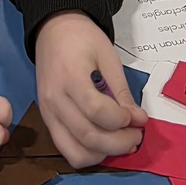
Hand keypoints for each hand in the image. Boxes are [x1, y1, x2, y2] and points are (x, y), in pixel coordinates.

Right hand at [35, 11, 147, 167]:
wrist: (54, 30)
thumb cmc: (83, 38)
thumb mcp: (108, 57)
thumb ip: (121, 91)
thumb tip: (138, 119)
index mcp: (71, 77)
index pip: (96, 111)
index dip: (120, 120)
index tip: (136, 117)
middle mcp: (54, 100)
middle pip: (88, 137)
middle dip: (119, 143)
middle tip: (136, 135)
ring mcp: (47, 113)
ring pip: (75, 152)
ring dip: (103, 154)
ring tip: (121, 141)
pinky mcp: (47, 121)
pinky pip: (66, 149)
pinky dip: (88, 153)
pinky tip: (104, 142)